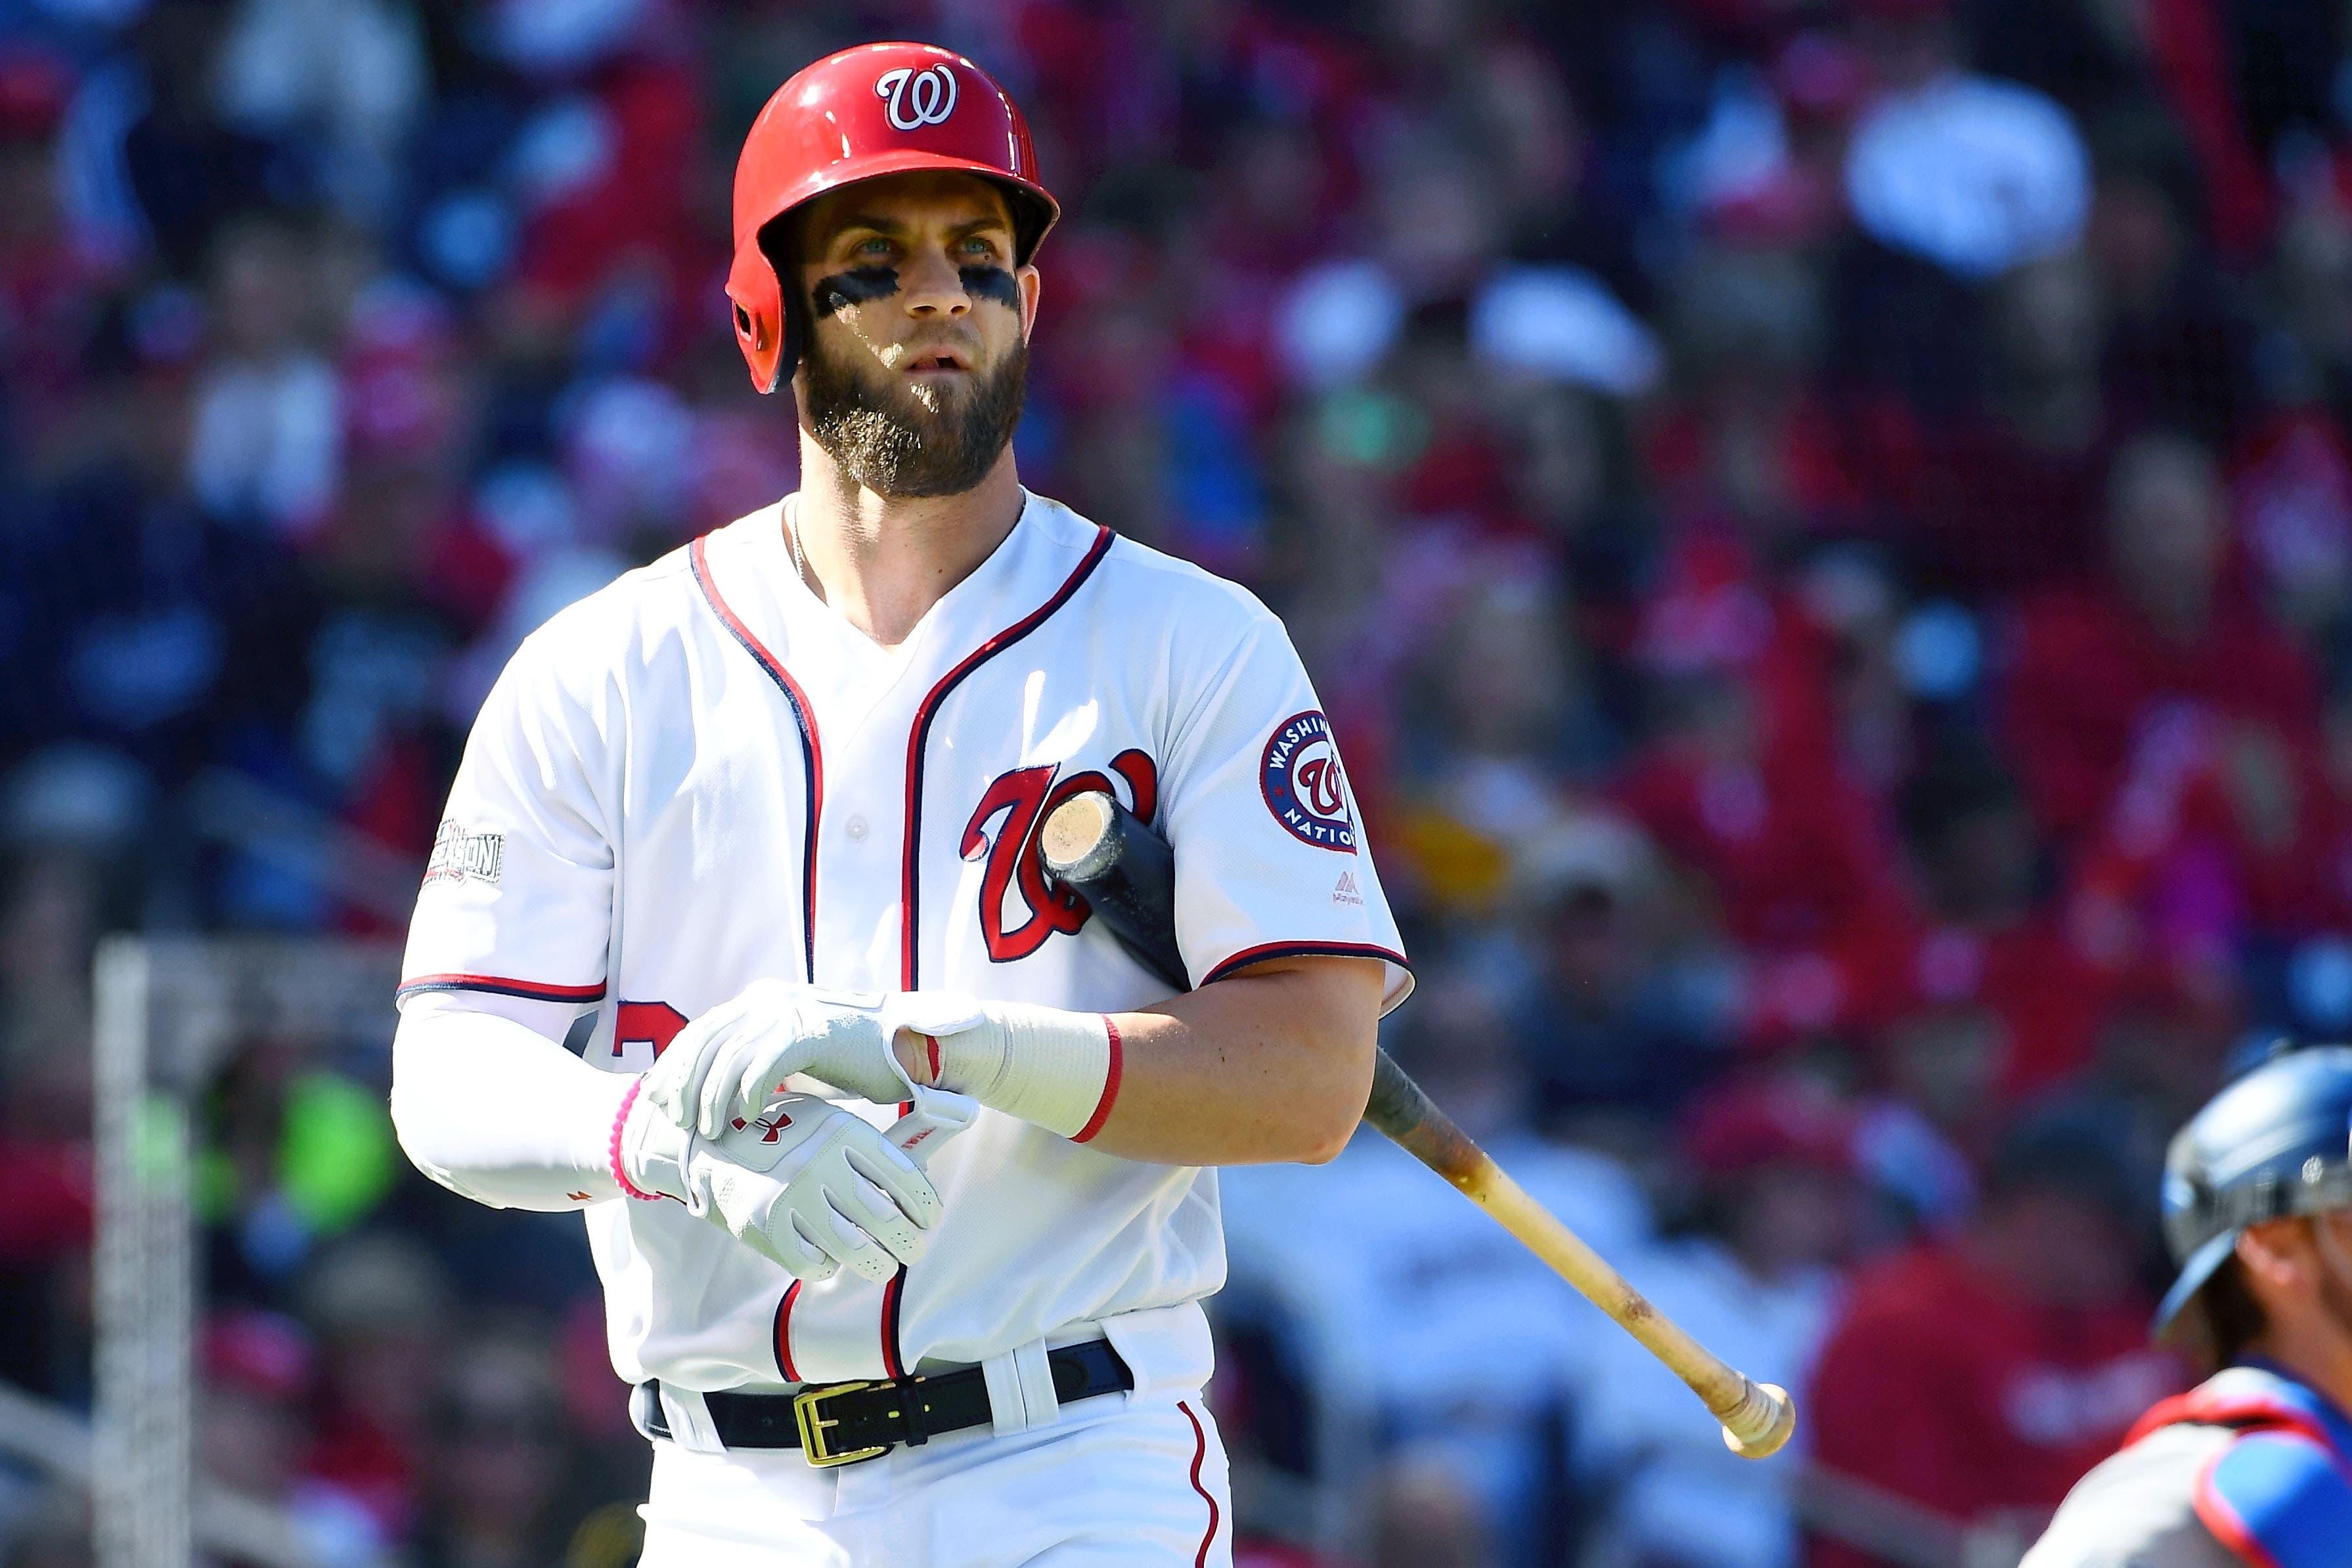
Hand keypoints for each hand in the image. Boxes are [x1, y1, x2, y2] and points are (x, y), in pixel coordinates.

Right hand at [618, 1087, 942, 1281]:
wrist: (714, 1144)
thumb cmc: (789, 1136)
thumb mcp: (833, 1125)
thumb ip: (880, 1145)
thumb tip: (940, 1154)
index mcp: (844, 1132)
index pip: (904, 1179)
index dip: (926, 1208)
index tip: (929, 1221)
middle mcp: (820, 1162)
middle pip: (885, 1220)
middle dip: (908, 1243)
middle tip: (913, 1251)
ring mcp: (791, 1196)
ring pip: (855, 1250)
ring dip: (878, 1265)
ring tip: (884, 1266)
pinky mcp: (767, 1227)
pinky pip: (814, 1264)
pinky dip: (830, 1267)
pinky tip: (834, 1261)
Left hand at [643, 980, 984, 1139]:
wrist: (912, 1045)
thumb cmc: (854, 1058)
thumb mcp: (795, 1052)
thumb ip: (759, 1058)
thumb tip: (717, 1090)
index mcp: (761, 998)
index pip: (701, 1030)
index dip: (674, 1065)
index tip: (659, 1100)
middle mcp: (769, 998)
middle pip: (705, 1042)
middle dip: (684, 1086)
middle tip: (678, 1122)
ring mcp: (791, 1011)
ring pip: (729, 1057)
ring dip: (712, 1098)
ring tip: (710, 1130)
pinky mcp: (811, 1032)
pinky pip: (763, 1066)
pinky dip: (748, 1094)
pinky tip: (747, 1116)